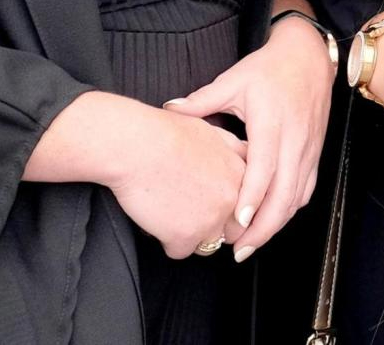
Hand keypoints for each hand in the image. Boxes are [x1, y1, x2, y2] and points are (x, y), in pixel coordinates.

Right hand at [106, 102, 248, 259]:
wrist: (136, 144)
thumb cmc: (165, 132)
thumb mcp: (213, 132)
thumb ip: (234, 151)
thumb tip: (243, 157)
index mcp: (241, 175)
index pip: (247, 206)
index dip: (226, 206)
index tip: (210, 202)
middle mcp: (231, 199)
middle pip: (230, 230)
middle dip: (211, 223)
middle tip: (187, 206)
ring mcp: (210, 219)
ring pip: (207, 244)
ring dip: (191, 233)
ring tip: (170, 210)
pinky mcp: (185, 236)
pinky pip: (180, 251)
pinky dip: (167, 239)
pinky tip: (157, 217)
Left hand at [167, 16, 333, 261]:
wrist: (309, 56)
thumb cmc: (269, 68)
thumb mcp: (233, 80)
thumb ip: (201, 101)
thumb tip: (168, 110)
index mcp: (272, 123)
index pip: (265, 169)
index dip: (252, 199)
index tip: (237, 222)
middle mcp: (294, 141)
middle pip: (284, 195)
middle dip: (263, 228)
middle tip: (237, 249)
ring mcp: (308, 150)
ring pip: (297, 198)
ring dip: (276, 225)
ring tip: (250, 244)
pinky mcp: (315, 153)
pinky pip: (306, 190)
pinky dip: (289, 211)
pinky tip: (271, 222)